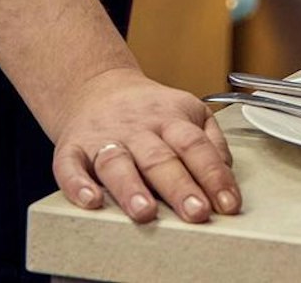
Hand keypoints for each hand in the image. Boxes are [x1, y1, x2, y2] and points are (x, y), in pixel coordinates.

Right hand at [50, 65, 241, 224]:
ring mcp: (103, 138)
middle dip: (180, 188)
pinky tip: (90, 201)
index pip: (196, 147)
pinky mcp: (72, 148)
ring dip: (131, 189)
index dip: (214, 176)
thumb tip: (227, 172)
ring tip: (144, 212)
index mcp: (171, 119)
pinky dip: (77, 185)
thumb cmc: (149, 111)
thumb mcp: (188, 112)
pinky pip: (70, 166)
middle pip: (160, 158)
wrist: (97, 87)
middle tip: (196, 213)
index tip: (229, 204)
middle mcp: (138, 129)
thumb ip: (212, 141)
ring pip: (117, 163)